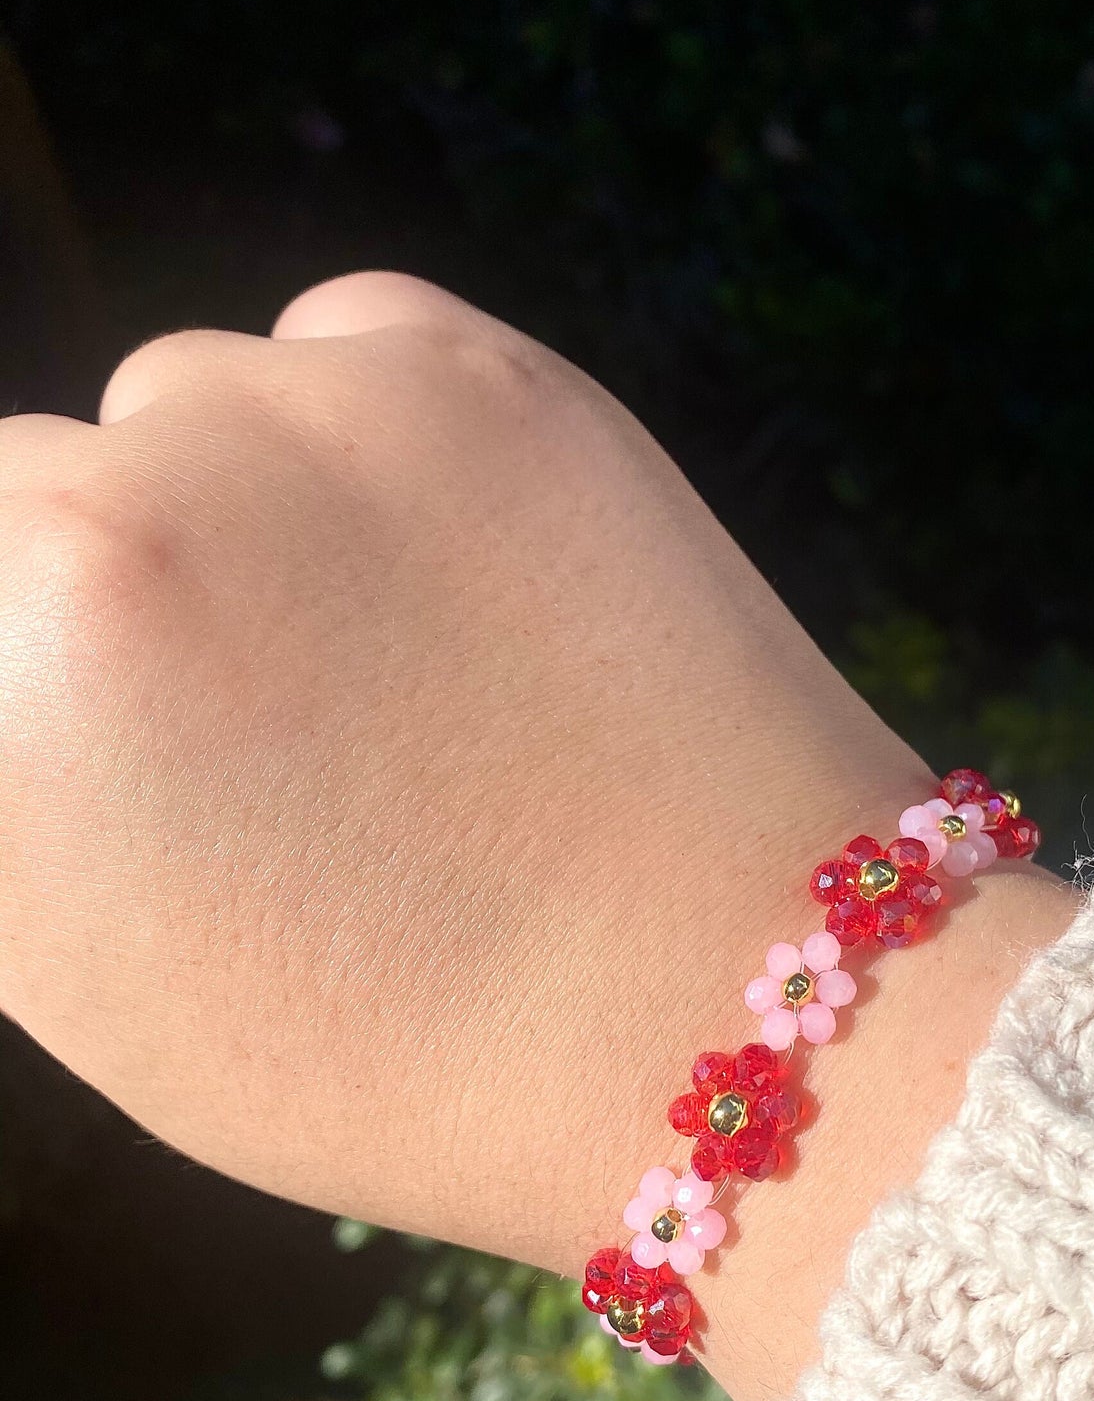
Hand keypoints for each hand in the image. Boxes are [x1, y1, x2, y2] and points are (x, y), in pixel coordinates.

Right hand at [0, 272, 1075, 1400]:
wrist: (716, 1003)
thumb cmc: (399, 1054)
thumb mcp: (94, 971)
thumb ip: (5, 776)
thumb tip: (24, 666)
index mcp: (10, 669)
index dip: (36, 670)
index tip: (128, 730)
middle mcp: (129, 507)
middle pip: (34, 484)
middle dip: (104, 589)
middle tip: (254, 717)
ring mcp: (316, 417)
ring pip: (185, 403)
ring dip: (233, 498)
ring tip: (381, 658)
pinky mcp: (480, 373)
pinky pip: (340, 345)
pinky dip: (363, 438)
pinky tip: (453, 574)